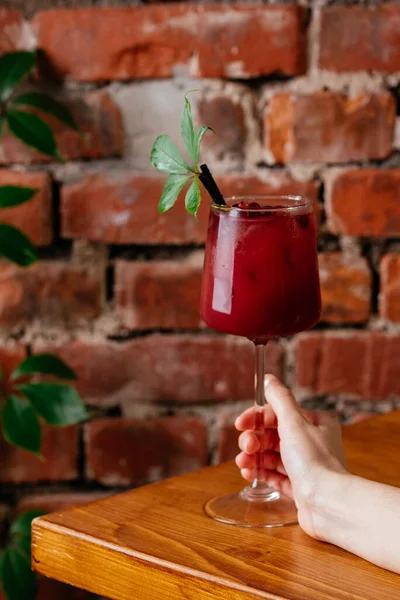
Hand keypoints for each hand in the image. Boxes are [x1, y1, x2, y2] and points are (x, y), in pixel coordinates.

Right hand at [235, 375, 347, 538]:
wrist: (328, 505)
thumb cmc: (315, 463)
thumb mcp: (293, 423)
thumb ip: (279, 399)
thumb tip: (269, 379)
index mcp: (314, 423)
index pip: (277, 414)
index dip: (256, 418)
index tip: (240, 424)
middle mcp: (311, 442)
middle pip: (272, 435)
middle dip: (254, 440)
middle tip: (246, 448)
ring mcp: (304, 466)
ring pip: (271, 455)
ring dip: (253, 457)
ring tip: (243, 464)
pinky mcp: (299, 487)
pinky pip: (274, 474)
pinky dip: (260, 472)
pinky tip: (249, 473)